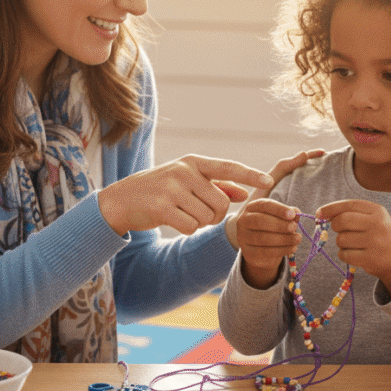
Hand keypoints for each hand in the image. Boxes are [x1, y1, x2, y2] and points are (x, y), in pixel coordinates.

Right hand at [98, 154, 272, 235]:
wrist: (122, 200)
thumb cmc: (159, 189)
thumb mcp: (186, 181)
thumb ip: (215, 186)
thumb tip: (243, 193)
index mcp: (192, 162)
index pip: (227, 167)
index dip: (249, 174)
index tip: (268, 181)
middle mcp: (183, 171)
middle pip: (220, 202)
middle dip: (215, 214)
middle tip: (200, 213)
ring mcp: (171, 189)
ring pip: (207, 217)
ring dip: (200, 222)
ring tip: (183, 213)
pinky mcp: (162, 208)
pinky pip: (191, 227)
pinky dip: (187, 228)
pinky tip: (173, 220)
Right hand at [235, 199, 300, 288]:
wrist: (261, 247)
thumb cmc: (272, 227)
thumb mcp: (280, 217)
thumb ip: (288, 214)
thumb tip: (296, 214)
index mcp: (252, 207)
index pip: (264, 205)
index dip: (279, 209)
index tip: (292, 214)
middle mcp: (244, 220)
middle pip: (260, 221)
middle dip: (279, 224)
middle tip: (294, 227)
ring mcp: (243, 237)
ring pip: (263, 238)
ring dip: (284, 239)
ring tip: (297, 239)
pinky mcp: (248, 252)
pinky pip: (265, 252)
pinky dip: (282, 250)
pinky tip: (292, 248)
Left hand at [316, 199, 390, 295]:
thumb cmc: (380, 235)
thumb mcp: (372, 218)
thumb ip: (351, 213)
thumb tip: (321, 214)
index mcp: (377, 211)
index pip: (348, 205)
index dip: (330, 208)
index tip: (319, 213)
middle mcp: (377, 224)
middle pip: (342, 221)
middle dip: (335, 226)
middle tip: (340, 231)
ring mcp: (374, 242)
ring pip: (341, 239)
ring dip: (341, 243)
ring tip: (353, 244)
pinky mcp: (370, 259)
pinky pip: (344, 254)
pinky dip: (344, 255)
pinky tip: (355, 254)